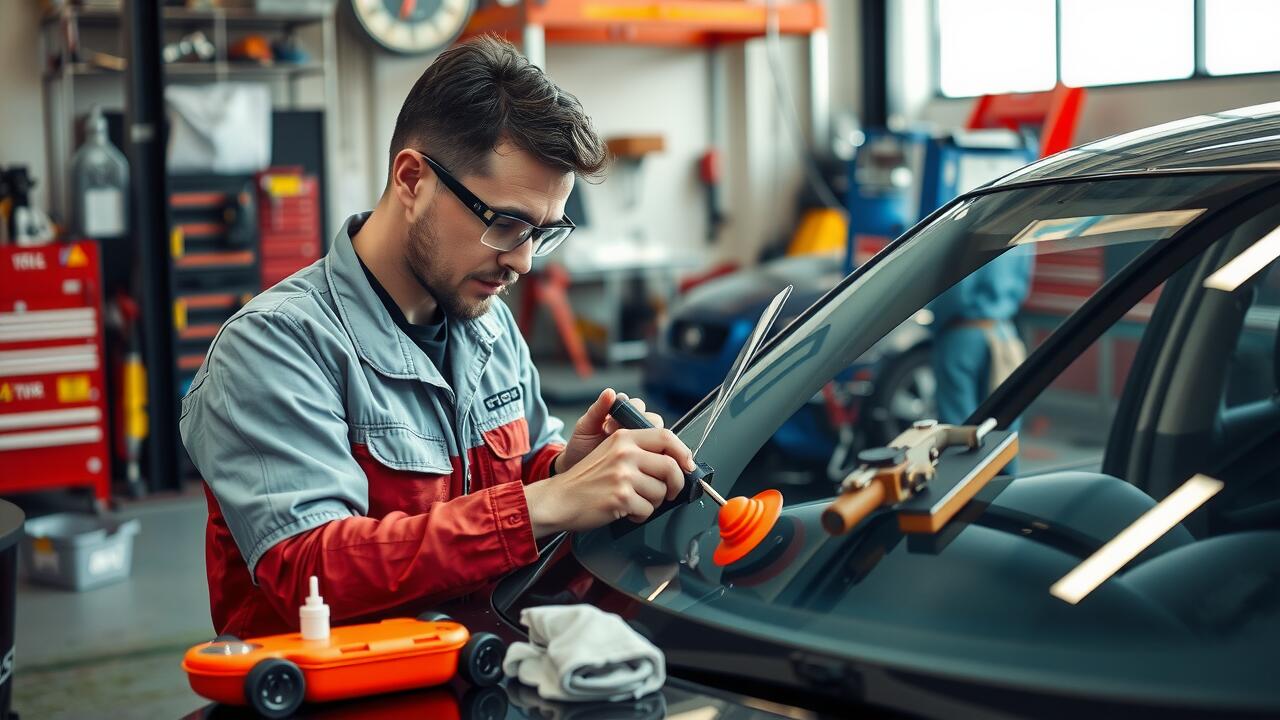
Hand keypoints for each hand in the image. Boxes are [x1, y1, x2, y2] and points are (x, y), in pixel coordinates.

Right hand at [525, 426, 695, 535]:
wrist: (559, 499)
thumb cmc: (586, 480)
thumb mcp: (610, 452)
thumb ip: (639, 451)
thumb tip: (675, 461)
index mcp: (624, 438)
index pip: (666, 436)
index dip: (683, 452)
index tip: (687, 465)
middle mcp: (625, 453)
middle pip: (671, 466)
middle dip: (676, 484)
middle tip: (670, 492)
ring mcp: (623, 475)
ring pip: (660, 492)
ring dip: (653, 503)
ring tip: (635, 502)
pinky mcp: (621, 498)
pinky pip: (647, 511)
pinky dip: (640, 516)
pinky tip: (626, 512)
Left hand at [554, 388, 665, 473]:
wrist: (579, 470)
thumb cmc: (581, 446)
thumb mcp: (585, 427)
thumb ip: (597, 409)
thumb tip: (610, 391)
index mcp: (623, 413)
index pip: (638, 405)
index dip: (630, 410)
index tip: (612, 422)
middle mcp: (635, 426)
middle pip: (653, 420)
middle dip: (640, 425)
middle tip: (619, 437)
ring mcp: (642, 442)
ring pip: (657, 437)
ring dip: (645, 442)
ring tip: (624, 450)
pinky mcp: (645, 458)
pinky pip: (655, 454)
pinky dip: (650, 455)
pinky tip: (636, 460)